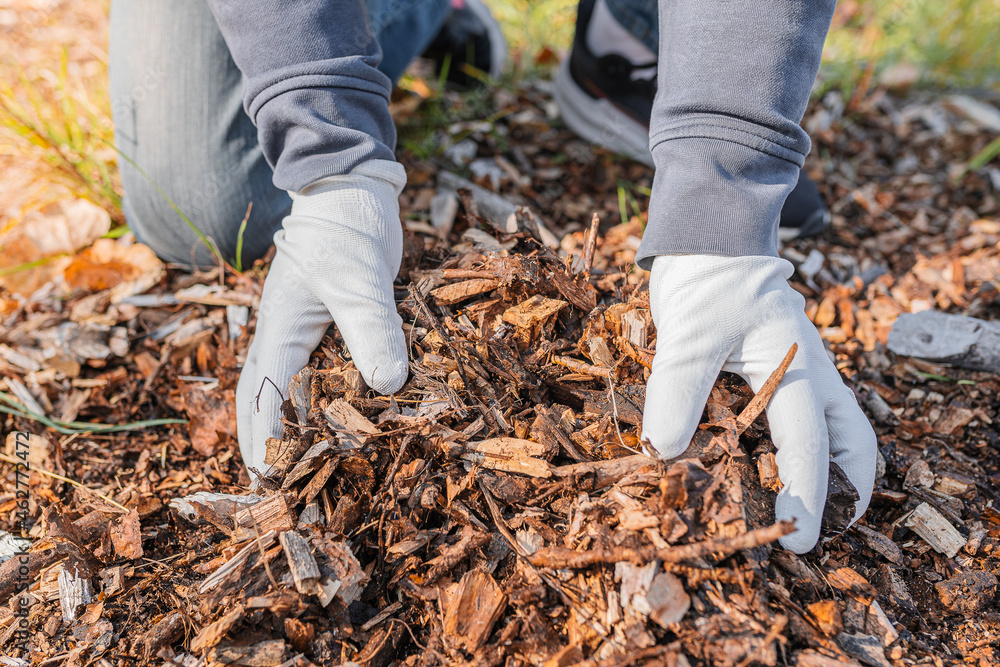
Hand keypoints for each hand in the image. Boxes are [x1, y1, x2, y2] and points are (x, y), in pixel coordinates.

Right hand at [236, 160, 408, 482]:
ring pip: (294, 388)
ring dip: (298, 425)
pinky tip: (353, 418)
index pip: (262, 398)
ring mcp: (309, 332)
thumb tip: (387, 386)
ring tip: (312, 466)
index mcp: (279, 331)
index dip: (265, 442)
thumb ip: (371, 329)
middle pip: (266, 400)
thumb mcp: (357, 281)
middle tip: (282, 489)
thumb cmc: (345, 230)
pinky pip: (326, 371)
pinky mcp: (335, 325)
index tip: (271, 483)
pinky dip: (332, 398)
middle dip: (270, 444)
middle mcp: (286, 337)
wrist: (353, 191)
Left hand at [641, 255, 875, 552]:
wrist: (709, 236)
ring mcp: (801, 371)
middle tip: (822, 531)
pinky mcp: (780, 370)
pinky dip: (801, 448)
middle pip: (852, 441)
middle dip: (846, 490)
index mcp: (798, 366)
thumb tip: (664, 452)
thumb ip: (678, 390)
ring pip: (838, 429)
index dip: (806, 493)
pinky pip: (804, 416)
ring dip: (832, 471)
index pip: (809, 441)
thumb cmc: (704, 280)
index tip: (797, 537)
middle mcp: (810, 373)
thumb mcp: (688, 334)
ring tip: (809, 510)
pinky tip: (769, 468)